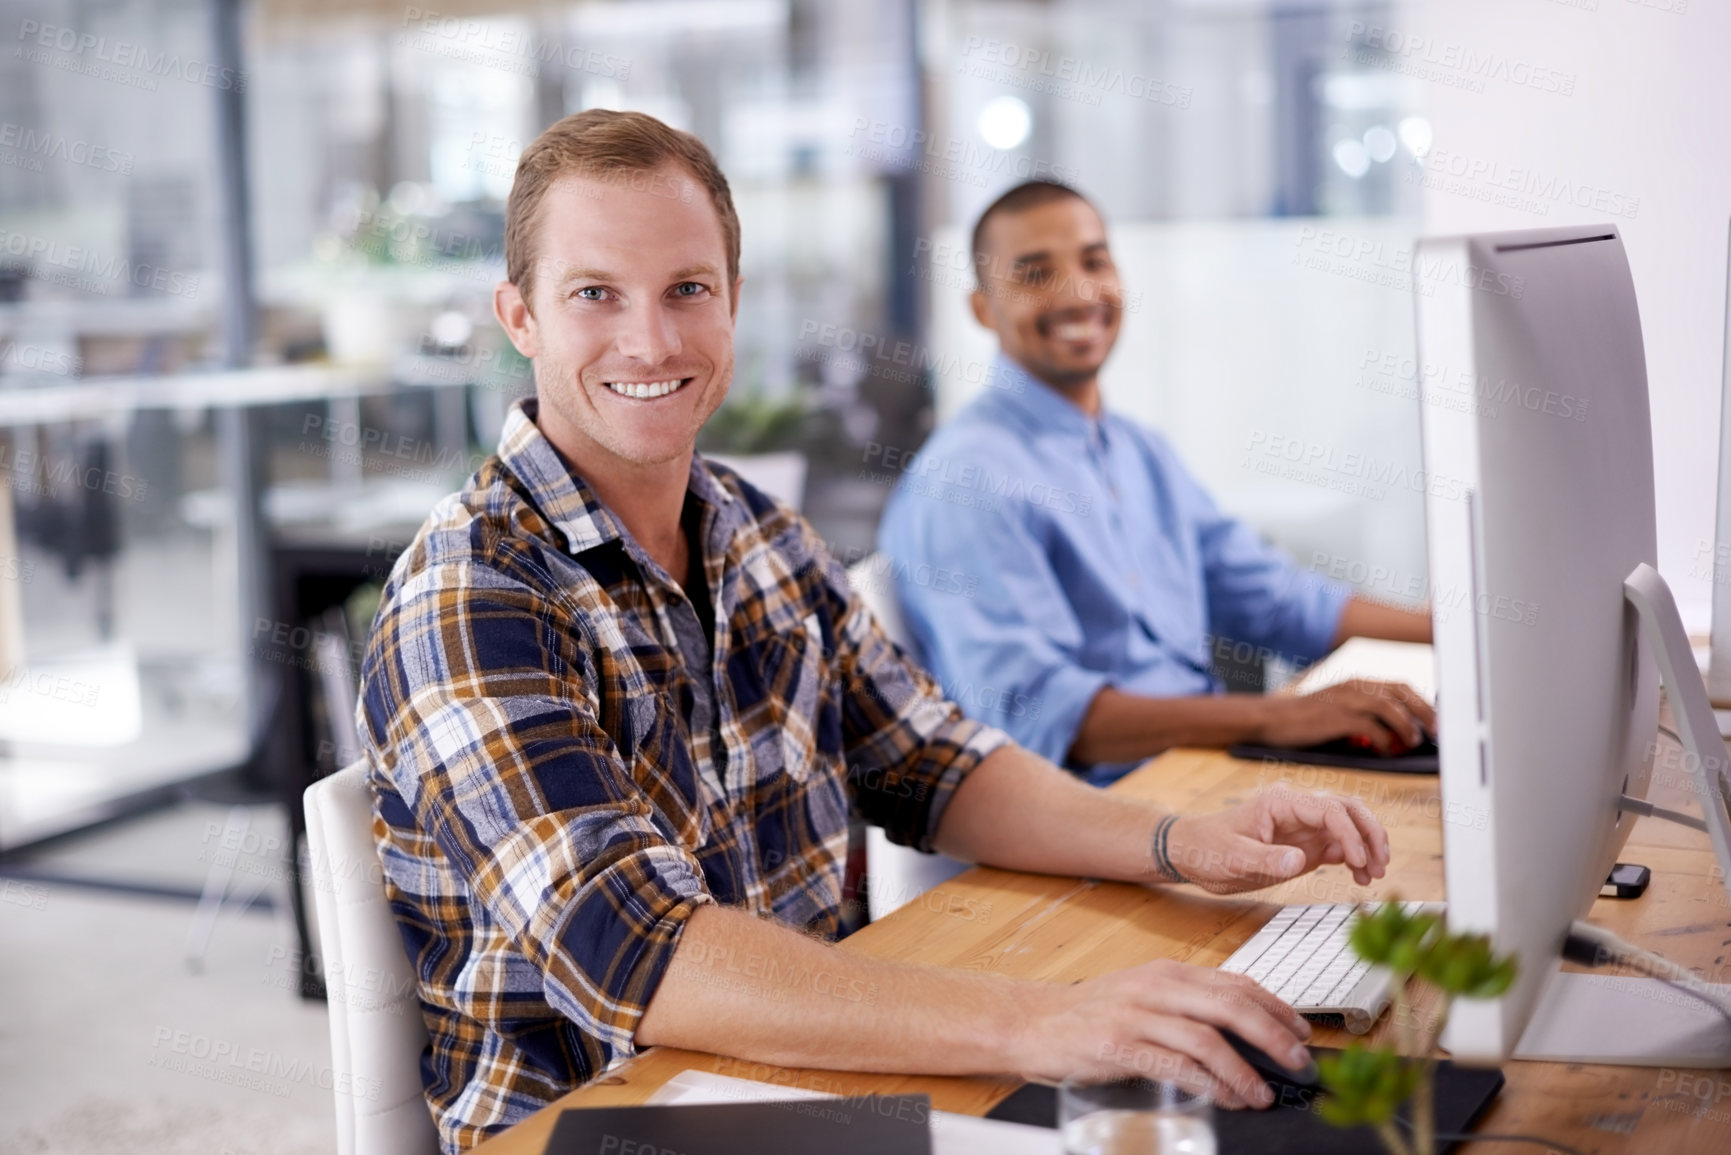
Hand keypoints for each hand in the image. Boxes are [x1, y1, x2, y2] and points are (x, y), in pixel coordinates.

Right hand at [1014, 960, 1311, 1108]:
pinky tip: (1225, 1098)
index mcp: (1167, 973)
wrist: (1032, 1022)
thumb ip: (1185, 1007)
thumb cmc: (1091, 1015)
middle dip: (1273, 1035)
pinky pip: (1175, 1065)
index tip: (1302, 1031)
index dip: (1276, 1007)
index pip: (1235, 983)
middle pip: (1230, 1005)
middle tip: (1298, 1062)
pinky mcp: (1119, 1045)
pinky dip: (1208, 1084)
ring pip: (1207, 1037)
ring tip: (1263, 1094)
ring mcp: (1138, 1015)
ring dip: (1244, 1069)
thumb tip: (1242, 1033)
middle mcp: (1156, 987)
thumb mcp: (1143, 997)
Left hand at [1162, 789, 1390, 892]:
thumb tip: (1300, 860)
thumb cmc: (1207, 848)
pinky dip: (1355, 859)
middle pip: (1348, 809)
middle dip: (1370, 833)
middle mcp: (1298, 810)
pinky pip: (1340, 846)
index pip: (1329, 809)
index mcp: (1281, 802)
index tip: (1357, 861)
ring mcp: (1304, 827)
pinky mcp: (1305, 846)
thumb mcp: (1231, 857)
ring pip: (1350, 826)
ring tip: (1374, 875)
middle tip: (1380, 864)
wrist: (1193, 854)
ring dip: (1368, 845)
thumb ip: (1265, 858)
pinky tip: (1361, 877)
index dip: (1350, 833)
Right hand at [1257, 679, 1433, 753]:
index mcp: (1358, 683)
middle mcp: (1354, 686)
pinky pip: (1369, 725)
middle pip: (1402, 692)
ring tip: (1413, 742)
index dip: (1423, 702)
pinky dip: (1383, 739)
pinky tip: (1386, 750)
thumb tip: (1396, 735)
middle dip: (1425, 711)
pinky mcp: (1335, 716)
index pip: (1401, 686)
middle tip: (1437, 732)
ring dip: (1407, 725)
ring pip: (1389, 706)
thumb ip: (1365, 716)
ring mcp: (1344, 700)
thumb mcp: (1338, 709)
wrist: (1270, 719)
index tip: (1438, 722)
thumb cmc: (1304, 719)